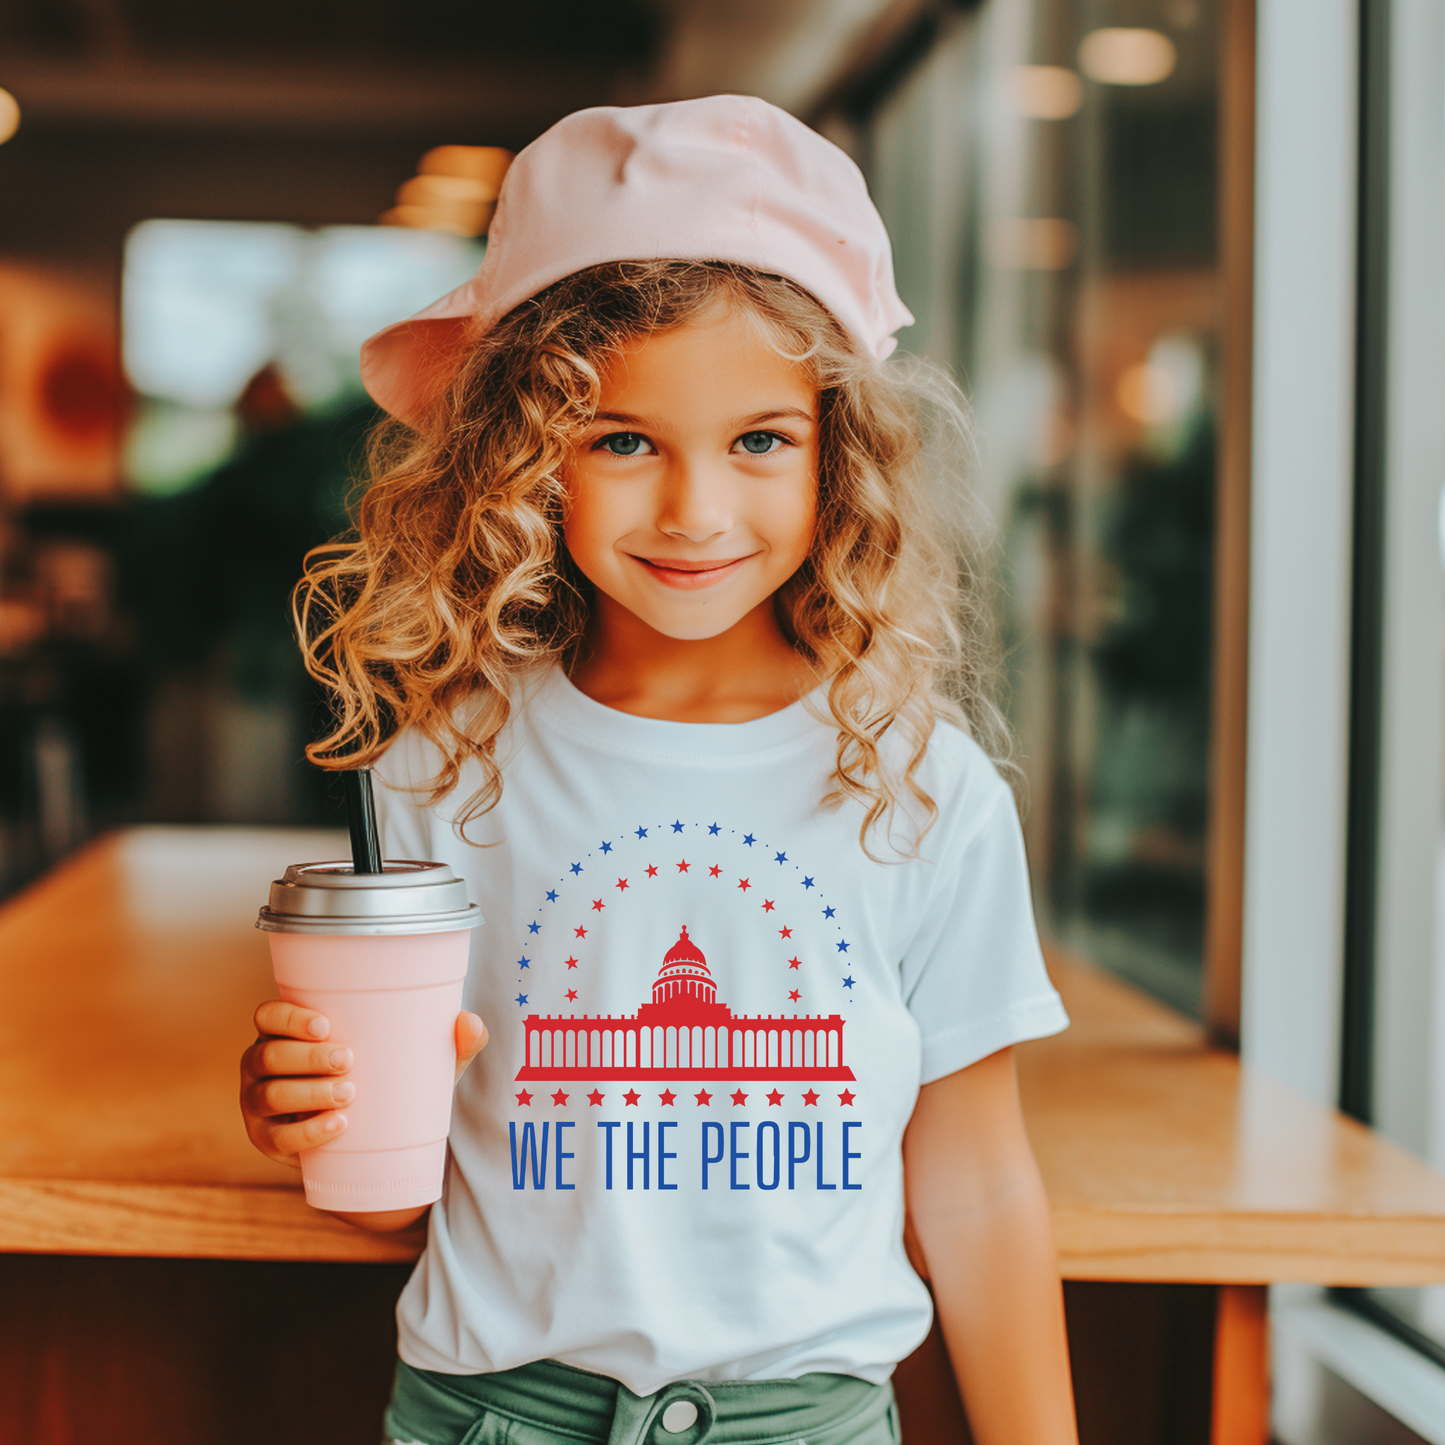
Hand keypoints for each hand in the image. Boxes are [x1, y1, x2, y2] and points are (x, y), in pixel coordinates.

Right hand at [240, 1003, 488, 1168]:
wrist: (377, 1141)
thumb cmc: (391, 1080)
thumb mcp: (421, 1060)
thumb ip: (452, 1042)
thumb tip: (469, 1022)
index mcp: (288, 1032)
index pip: (268, 1016)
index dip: (287, 1017)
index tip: (326, 1024)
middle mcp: (264, 1064)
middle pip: (269, 1054)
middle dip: (305, 1056)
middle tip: (349, 1060)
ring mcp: (259, 1104)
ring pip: (269, 1095)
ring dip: (306, 1093)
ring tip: (349, 1094)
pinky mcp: (269, 1141)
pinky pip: (277, 1139)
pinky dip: (305, 1133)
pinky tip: (335, 1126)